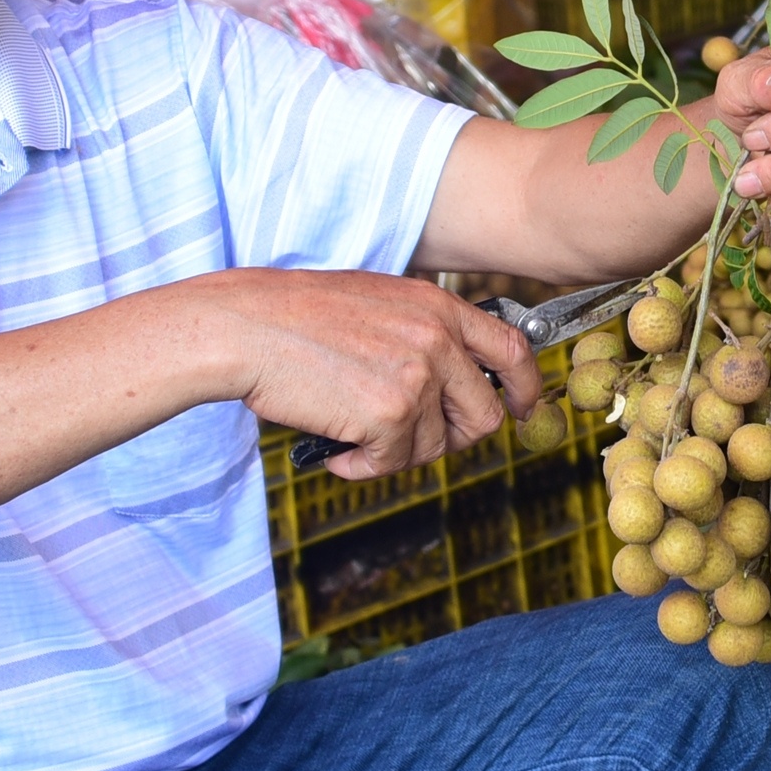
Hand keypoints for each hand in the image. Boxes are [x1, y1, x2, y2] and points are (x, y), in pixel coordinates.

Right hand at [195, 269, 533, 481]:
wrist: (246, 328)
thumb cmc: (296, 316)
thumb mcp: (379, 303)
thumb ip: (423, 333)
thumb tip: (453, 379)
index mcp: (438, 307)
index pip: (511, 350)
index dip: (524, 387)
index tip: (519, 407)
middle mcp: (438, 340)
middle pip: (482, 416)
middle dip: (449, 439)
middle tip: (407, 439)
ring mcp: (417, 378)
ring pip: (432, 447)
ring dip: (392, 452)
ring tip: (351, 432)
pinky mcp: (388, 415)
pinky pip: (390, 464)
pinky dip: (360, 467)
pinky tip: (335, 449)